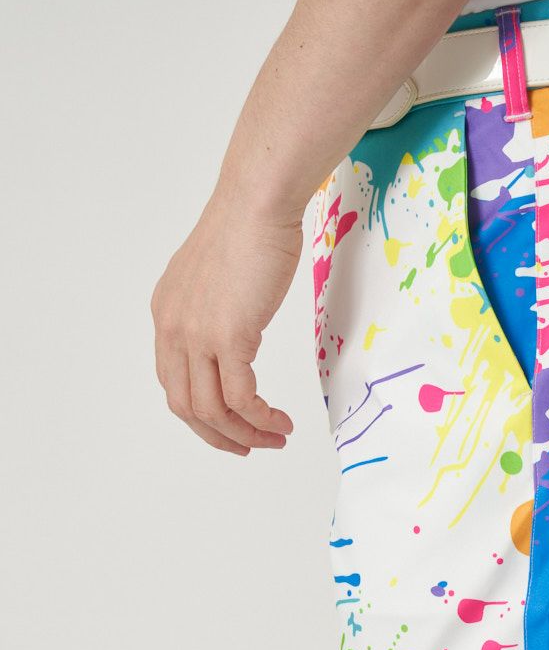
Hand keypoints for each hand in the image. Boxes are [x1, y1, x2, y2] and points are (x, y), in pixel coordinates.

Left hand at [151, 190, 298, 454]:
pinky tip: (280, 421)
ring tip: (275, 437)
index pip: (174, 382)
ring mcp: (197, 334)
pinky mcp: (228, 336)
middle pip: (186, 405)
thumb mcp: (218, 277)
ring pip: (211, 410)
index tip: (232, 427)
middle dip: (220, 435)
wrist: (256, 204)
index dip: (202, 415)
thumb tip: (234, 331)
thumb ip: (215, 309)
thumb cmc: (248, 227)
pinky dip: (260, 418)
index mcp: (167, 315)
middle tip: (253, 446)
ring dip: (244, 433)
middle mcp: (173, 329)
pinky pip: (240, 398)